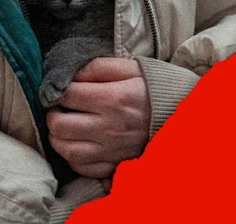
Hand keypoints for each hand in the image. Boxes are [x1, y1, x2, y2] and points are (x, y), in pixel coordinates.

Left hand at [45, 58, 149, 178]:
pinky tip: (78, 143)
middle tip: (60, 108)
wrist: (183, 116)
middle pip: (59, 125)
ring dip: (58, 137)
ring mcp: (113, 150)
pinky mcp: (117, 165)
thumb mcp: (130, 68)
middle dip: (52, 113)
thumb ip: (97, 68)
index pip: (65, 95)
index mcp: (113, 99)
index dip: (56, 90)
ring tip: (65, 126)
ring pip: (66, 150)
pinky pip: (82, 168)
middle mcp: (111, 128)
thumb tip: (69, 75)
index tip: (61, 90)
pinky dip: (73, 157)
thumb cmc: (152, 89)